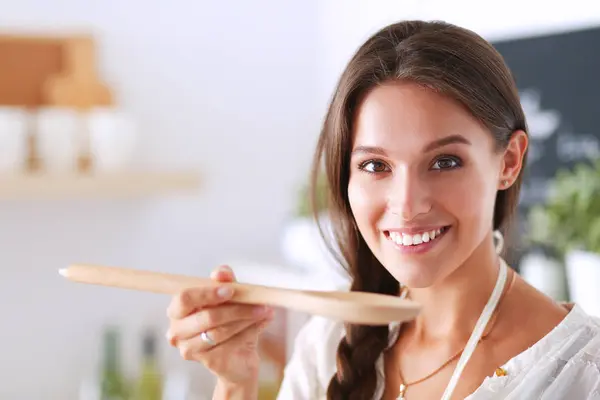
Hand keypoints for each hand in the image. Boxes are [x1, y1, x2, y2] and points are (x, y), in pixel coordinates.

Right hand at [166, 265, 273, 385]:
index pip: (185, 298)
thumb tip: (221, 273)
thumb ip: (224, 281)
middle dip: (235, 308)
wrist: (239, 354)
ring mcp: (189, 349)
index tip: (231, 290)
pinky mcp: (207, 361)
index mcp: (177, 310)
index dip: (207, 293)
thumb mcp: (230, 297)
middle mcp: (177, 331)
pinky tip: (260, 324)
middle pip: (205, 317)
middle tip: (259, 302)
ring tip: (264, 311)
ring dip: (246, 319)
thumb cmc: (229, 320)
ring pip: (220, 331)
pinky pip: (230, 344)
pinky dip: (249, 331)